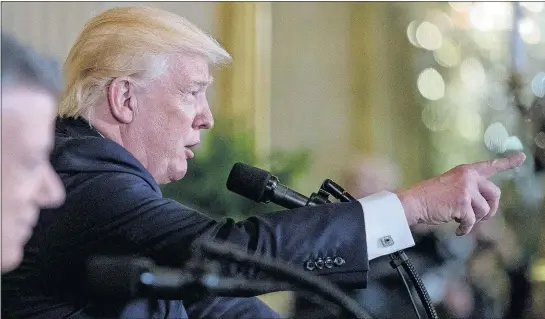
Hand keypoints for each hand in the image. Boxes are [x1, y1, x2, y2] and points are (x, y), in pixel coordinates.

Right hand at [397, 152, 525, 235]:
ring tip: (462, 221)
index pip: (490, 165)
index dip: (508, 162)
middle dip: (492, 208)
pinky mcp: (463, 203)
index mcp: (465, 171)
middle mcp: (468, 177)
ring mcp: (466, 189)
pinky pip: (472, 221)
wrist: (414, 202)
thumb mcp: (451, 186)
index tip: (522, 157)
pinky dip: (465, 228)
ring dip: (475, 220)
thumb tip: (486, 208)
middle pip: (495, 193)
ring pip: (485, 210)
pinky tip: (458, 229)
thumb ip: (469, 190)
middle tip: (482, 217)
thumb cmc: (429, 197)